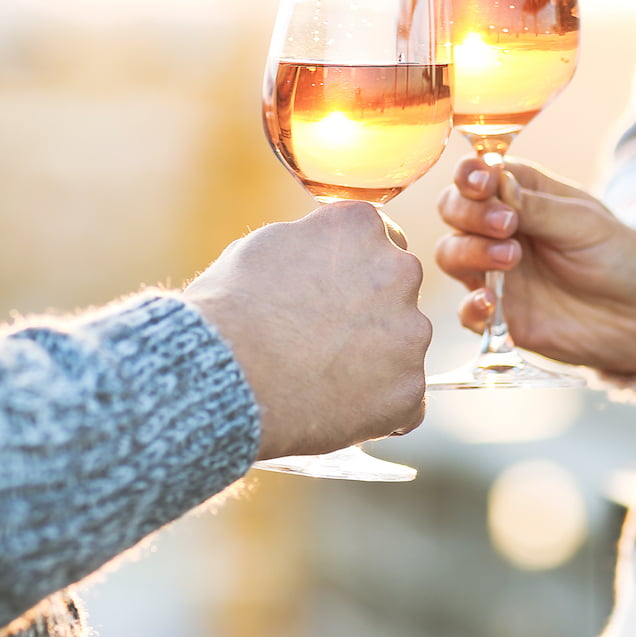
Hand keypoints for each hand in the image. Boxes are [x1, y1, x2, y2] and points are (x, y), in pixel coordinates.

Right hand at [185, 202, 430, 458]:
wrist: (225, 374)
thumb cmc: (231, 309)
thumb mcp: (268, 245)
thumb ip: (316, 241)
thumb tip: (327, 249)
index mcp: (362, 227)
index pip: (380, 242)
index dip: (351, 273)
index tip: (327, 295)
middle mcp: (400, 271)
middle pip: (398, 292)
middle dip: (371, 313)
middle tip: (321, 341)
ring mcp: (411, 333)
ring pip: (403, 347)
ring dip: (375, 361)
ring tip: (319, 379)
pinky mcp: (409, 390)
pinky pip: (403, 400)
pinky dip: (377, 408)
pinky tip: (334, 409)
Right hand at [434, 157, 635, 376]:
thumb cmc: (620, 256)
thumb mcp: (586, 224)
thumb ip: (539, 208)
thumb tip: (496, 184)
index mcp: (521, 194)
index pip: (477, 175)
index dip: (470, 175)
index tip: (482, 184)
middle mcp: (498, 229)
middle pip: (453, 210)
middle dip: (469, 213)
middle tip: (506, 225)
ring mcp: (494, 272)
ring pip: (451, 255)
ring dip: (470, 252)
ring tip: (512, 258)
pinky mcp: (498, 314)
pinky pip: (465, 311)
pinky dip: (470, 306)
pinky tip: (489, 304)